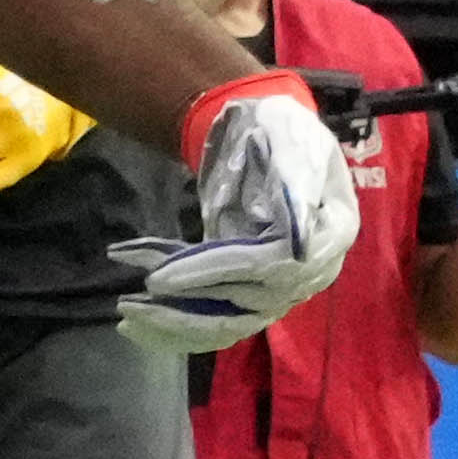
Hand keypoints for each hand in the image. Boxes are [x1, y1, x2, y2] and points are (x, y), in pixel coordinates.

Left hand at [116, 70, 362, 359]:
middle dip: (183, 304)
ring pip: (230, 324)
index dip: (215, 273)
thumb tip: (297, 242)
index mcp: (331, 233)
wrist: (271, 135)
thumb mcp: (291, 136)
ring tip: (126, 320)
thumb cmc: (282, 128)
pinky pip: (219, 323)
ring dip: (176, 326)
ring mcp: (283, 287)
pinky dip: (179, 330)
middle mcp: (311, 271)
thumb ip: (298, 179)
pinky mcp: (255, 293)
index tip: (160, 277)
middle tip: (127, 305)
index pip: (269, 265)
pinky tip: (139, 330)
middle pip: (246, 303)